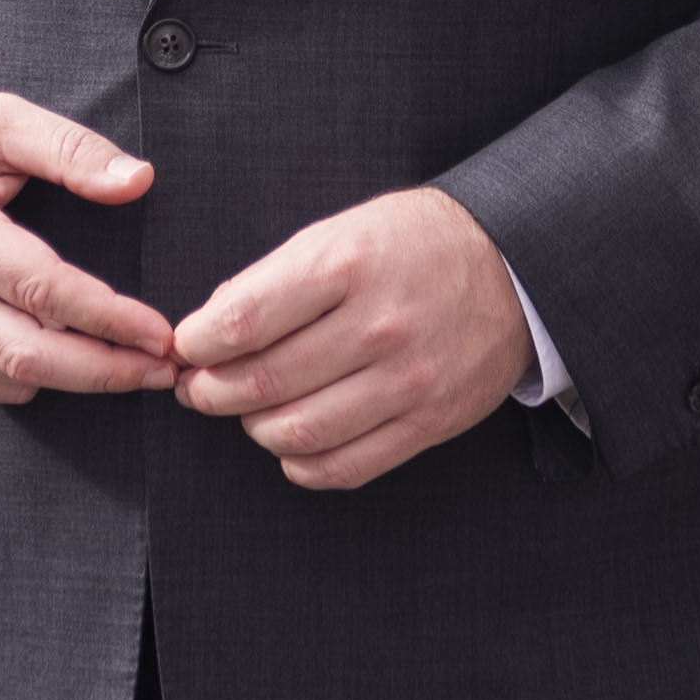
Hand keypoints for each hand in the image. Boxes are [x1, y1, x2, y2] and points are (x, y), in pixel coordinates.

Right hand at [0, 93, 182, 407]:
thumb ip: (68, 147)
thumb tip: (137, 181)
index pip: (41, 288)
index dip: (107, 316)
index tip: (159, 330)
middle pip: (28, 353)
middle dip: (105, 370)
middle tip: (163, 369)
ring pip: (8, 378)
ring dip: (78, 381)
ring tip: (133, 369)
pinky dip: (33, 380)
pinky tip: (69, 360)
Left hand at [170, 188, 533, 489]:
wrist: (513, 267)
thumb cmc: (411, 244)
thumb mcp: (341, 232)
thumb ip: (272, 280)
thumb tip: (207, 330)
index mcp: (347, 265)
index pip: (243, 322)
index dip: (197, 345)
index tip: (185, 348)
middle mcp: (378, 326)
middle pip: (263, 383)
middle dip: (211, 392)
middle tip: (199, 388)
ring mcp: (407, 380)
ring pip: (298, 433)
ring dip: (254, 429)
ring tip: (248, 412)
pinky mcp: (429, 423)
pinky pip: (345, 467)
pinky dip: (301, 464)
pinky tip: (291, 441)